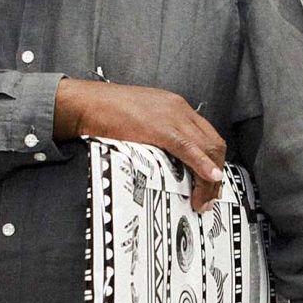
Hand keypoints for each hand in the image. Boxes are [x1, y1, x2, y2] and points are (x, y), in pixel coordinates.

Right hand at [55, 78, 225, 210]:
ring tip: (204, 198)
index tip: (211, 182)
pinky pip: (189, 149)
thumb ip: (158, 135)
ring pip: (207, 148)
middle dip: (217, 173)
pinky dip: (203, 166)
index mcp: (175, 106)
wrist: (86, 103)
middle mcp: (179, 109)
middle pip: (213, 143)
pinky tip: (209, 179)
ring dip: (209, 179)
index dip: (214, 161)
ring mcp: (171, 117)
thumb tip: (166, 158)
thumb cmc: (106, 111)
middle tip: (210, 196)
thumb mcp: (141, 121)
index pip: (207, 135)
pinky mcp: (160, 127)